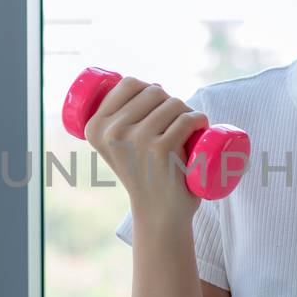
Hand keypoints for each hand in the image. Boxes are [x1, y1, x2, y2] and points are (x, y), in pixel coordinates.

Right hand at [83, 76, 208, 226]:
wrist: (157, 213)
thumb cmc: (143, 174)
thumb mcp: (116, 147)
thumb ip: (114, 119)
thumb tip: (142, 84)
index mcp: (95, 127)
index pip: (128, 83)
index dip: (148, 87)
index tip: (158, 106)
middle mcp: (112, 132)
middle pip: (153, 92)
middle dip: (170, 100)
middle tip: (176, 123)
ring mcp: (137, 140)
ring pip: (173, 103)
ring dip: (187, 111)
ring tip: (187, 130)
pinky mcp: (162, 149)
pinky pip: (187, 119)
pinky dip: (199, 119)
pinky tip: (201, 127)